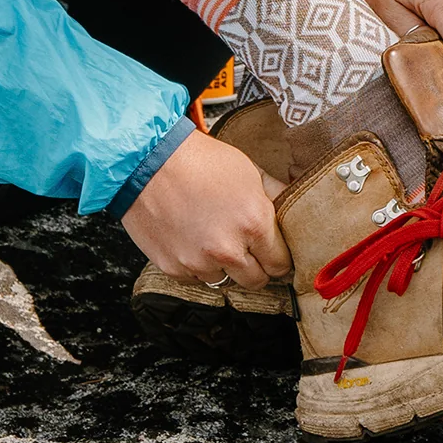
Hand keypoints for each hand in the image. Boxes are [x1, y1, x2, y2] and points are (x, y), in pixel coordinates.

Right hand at [120, 129, 291, 288]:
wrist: (149, 162)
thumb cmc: (199, 161)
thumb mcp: (247, 170)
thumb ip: (275, 193)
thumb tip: (294, 203)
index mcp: (253, 223)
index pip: (280, 263)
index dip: (279, 258)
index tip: (274, 253)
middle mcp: (228, 249)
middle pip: (257, 280)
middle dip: (256, 266)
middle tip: (247, 247)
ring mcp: (199, 263)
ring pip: (225, 280)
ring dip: (223, 265)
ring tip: (214, 236)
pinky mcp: (174, 269)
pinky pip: (196, 278)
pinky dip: (197, 265)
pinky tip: (192, 238)